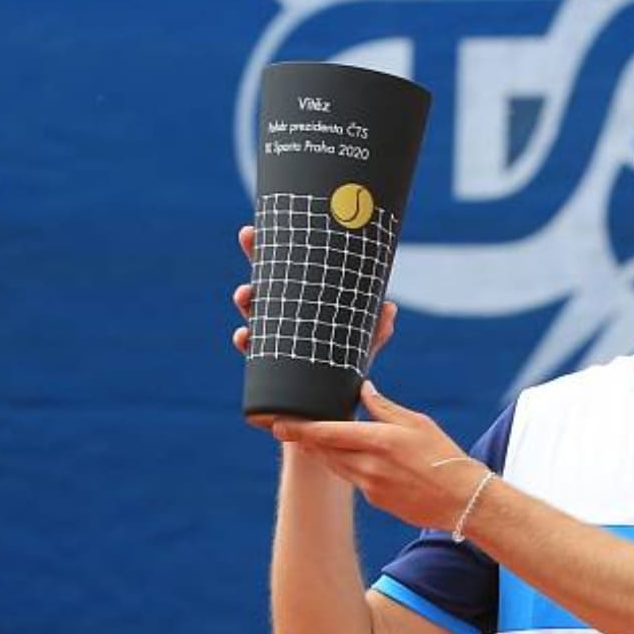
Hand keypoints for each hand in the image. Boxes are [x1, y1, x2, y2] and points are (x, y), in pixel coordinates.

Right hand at [231, 225, 397, 358]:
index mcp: (302, 306)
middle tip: (247, 235)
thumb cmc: (347, 369)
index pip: (286, 273)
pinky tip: (243, 335)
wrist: (336, 408)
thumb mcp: (363, 345)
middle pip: (264, 283)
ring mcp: (274, 340)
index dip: (274, 250)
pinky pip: (252, 351)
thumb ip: (377, 329)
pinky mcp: (268, 367)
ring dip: (245, 300)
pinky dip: (245, 342)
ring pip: (253, 313)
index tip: (261, 226)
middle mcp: (284, 319)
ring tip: (245, 293)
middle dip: (254, 258)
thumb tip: (389, 307)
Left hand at [271, 382, 489, 531]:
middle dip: (306, 440)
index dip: (299, 429)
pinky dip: (348, 466)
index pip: (327, 433)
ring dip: (323, 454)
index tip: (278, 424)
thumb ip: (384, 407)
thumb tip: (364, 389)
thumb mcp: (417, 423)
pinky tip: (353, 458)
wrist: (462, 500)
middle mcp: (368, 466)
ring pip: (335, 466)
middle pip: (324, 451)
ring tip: (312, 440)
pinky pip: (354, 479)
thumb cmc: (444, 456)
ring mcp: (369, 487)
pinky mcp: (376, 500)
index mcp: (377, 441)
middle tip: (287, 428)